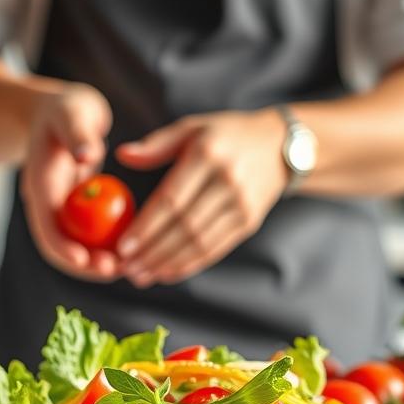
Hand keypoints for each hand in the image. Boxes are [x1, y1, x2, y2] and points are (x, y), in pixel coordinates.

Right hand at [20, 83, 118, 280]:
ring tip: (128, 269)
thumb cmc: (68, 108)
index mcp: (40, 182)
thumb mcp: (72, 112)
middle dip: (83, 264)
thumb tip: (86, 155)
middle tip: (116, 271)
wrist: (59, 113)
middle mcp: (46, 202)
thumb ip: (78, 132)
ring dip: (96, 262)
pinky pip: (89, 237)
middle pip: (59, 245)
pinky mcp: (75, 212)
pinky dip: (107, 246)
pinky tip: (132, 253)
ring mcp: (60, 209)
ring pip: (74, 246)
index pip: (46, 224)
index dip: (62, 246)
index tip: (85, 260)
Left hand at [114, 110, 288, 287]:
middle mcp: (227, 181)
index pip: (172, 199)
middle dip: (152, 252)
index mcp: (207, 154)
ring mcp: (241, 205)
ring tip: (141, 275)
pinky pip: (215, 249)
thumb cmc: (227, 134)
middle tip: (126, 268)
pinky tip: (167, 272)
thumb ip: (157, 144)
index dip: (146, 226)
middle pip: (184, 226)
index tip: (123, 247)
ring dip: (167, 263)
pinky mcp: (249, 223)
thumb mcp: (193, 127)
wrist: (280, 146)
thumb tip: (123, 156)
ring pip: (199, 243)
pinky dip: (189, 265)